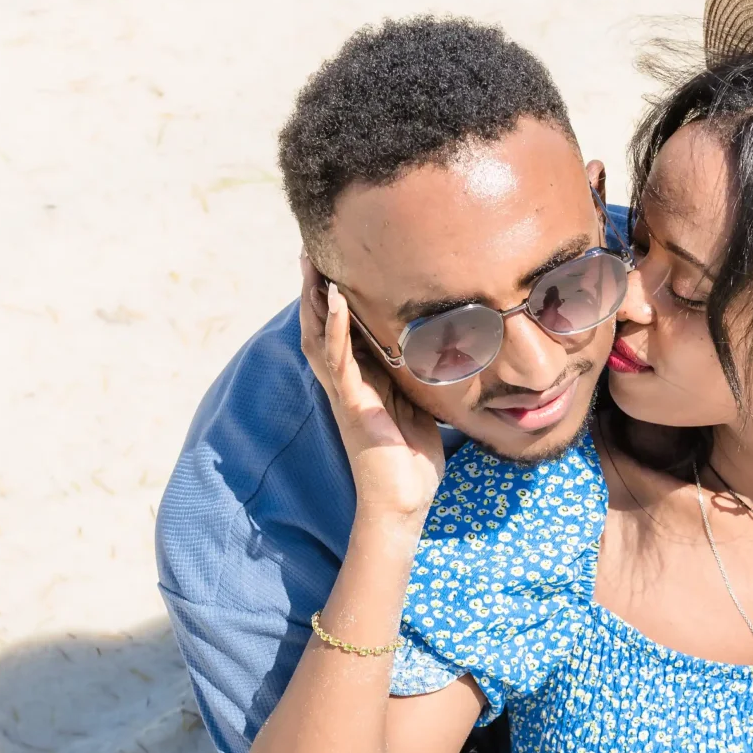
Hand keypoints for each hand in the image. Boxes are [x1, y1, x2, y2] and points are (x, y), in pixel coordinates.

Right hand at [298, 257, 444, 523]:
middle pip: (320, 325)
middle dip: (314, 288)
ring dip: (315, 299)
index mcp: (360, 380)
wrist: (403, 503)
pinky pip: (337, 360)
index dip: (333, 296)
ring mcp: (344, 392)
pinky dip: (335, 328)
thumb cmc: (410, 459)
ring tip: (312, 263)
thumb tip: (442, 348)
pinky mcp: (351, 405)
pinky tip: (335, 300)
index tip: (333, 260)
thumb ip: (417, 375)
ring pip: (319, 336)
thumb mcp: (418, 404)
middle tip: (310, 249)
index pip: (340, 329)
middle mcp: (345, 382)